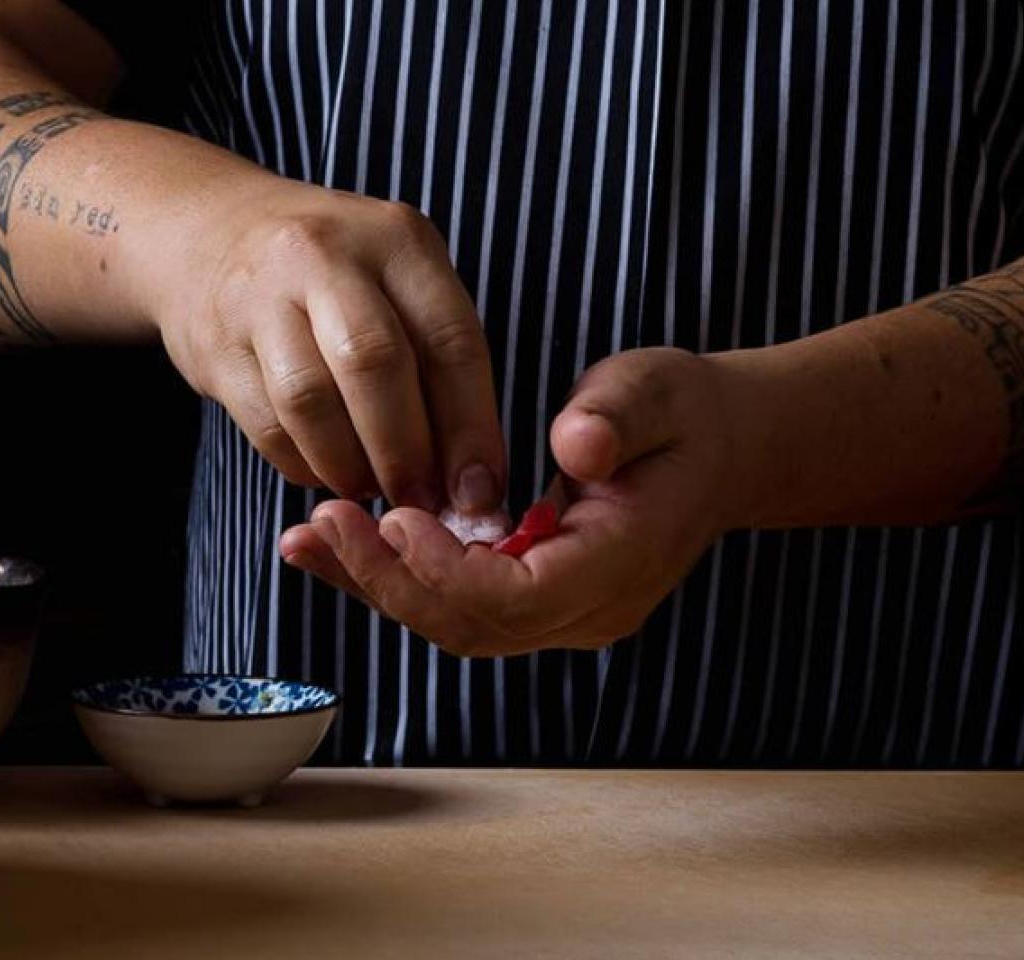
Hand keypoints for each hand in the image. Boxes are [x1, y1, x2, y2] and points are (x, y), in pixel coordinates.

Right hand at [148, 172, 505, 510]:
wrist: (210, 235)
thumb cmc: (335, 274)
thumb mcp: (398, 280)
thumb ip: (438, 361)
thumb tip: (472, 480)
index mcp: (397, 240)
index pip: (450, 339)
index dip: (471, 427)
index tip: (480, 490)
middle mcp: (327, 256)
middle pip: (375, 364)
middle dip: (405, 450)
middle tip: (419, 500)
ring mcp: (261, 297)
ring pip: (311, 400)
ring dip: (350, 465)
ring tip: (370, 487)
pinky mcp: (216, 345)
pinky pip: (266, 425)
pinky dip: (304, 465)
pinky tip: (326, 471)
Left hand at [280, 348, 746, 655]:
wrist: (717, 451)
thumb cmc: (682, 416)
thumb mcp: (656, 392)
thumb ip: (616, 418)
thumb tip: (576, 446)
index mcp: (619, 564)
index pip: (519, 598)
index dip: (448, 572)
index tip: (396, 518)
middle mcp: (588, 610)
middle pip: (472, 625)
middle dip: (389, 581)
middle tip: (322, 524)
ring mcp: (562, 615)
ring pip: (455, 624)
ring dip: (379, 584)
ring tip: (306, 538)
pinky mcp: (534, 602)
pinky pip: (457, 604)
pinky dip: (397, 576)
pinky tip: (337, 545)